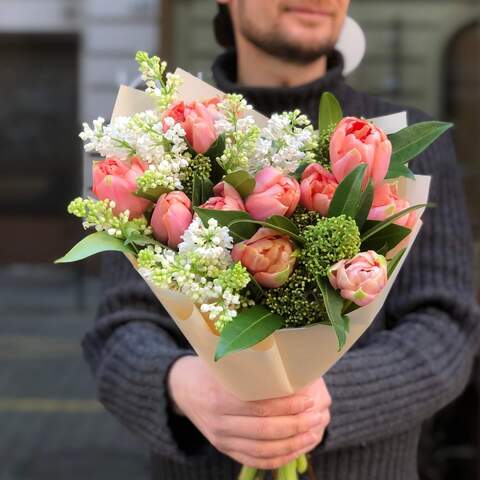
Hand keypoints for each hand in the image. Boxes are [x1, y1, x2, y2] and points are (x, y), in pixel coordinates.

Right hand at [167, 356, 330, 468]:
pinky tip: (296, 448)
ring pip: (262, 450)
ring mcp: (221, 439)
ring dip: (292, 444)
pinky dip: (279, 457)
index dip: (287, 405)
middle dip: (295, 425)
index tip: (308, 397)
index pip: (259, 406)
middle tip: (317, 415)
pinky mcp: (224, 449)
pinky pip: (255, 459)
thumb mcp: (222, 361)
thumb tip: (287, 358)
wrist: (181, 388)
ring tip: (313, 433)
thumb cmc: (208, 368)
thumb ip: (248, 363)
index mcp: (218, 397)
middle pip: (264, 430)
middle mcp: (219, 423)